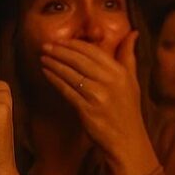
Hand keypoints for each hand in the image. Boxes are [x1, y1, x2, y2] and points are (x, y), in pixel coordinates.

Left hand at [40, 32, 159, 174]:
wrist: (127, 141)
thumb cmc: (127, 109)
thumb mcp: (132, 81)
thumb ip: (128, 56)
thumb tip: (132, 33)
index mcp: (119, 72)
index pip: (91, 51)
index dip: (73, 44)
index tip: (59, 41)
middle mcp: (109, 82)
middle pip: (78, 60)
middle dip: (59, 51)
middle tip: (45, 45)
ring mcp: (98, 96)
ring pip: (69, 73)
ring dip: (53, 63)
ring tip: (42, 57)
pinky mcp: (86, 109)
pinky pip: (65, 89)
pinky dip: (54, 79)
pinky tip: (45, 72)